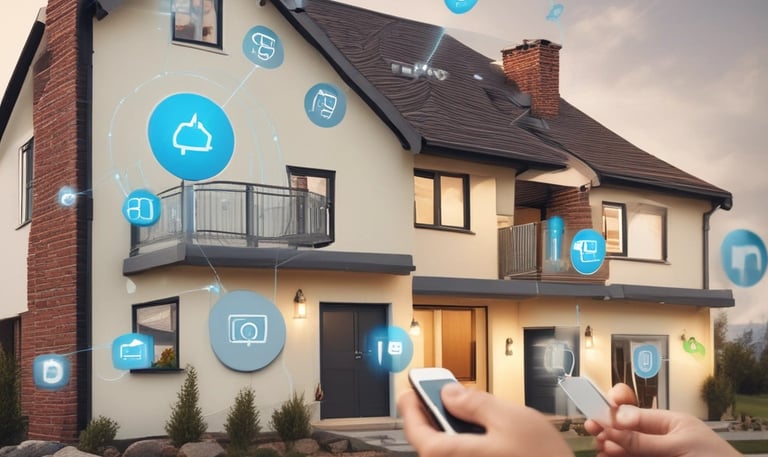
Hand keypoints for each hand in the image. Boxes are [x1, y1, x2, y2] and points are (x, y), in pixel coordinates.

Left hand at [398, 382, 572, 456]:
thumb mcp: (510, 418)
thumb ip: (475, 402)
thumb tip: (450, 394)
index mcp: (454, 456)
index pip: (417, 433)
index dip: (410, 410)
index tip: (408, 394)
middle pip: (433, 444)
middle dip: (432, 418)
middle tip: (435, 397)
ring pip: (451, 452)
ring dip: (451, 432)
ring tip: (460, 411)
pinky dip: (467, 445)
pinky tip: (480, 434)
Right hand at [584, 383, 740, 456]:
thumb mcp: (679, 445)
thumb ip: (646, 438)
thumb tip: (616, 420)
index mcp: (669, 422)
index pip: (636, 411)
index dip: (614, 410)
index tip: (599, 414)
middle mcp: (659, 437)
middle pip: (625, 429)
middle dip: (607, 427)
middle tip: (592, 429)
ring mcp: (655, 453)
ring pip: (624, 447)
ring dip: (609, 445)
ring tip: (601, 447)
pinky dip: (616, 455)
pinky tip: (608, 455)